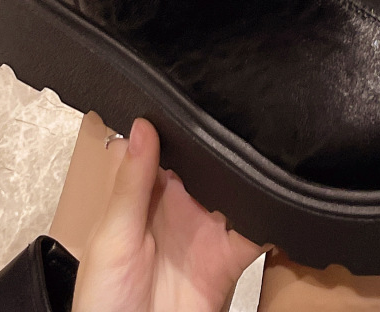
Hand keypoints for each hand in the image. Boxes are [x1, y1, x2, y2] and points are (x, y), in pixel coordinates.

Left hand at [72, 118, 264, 311]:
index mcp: (146, 193)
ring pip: (237, 186)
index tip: (198, 88)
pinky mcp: (230, 256)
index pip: (167, 144)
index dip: (181, 117)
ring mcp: (207, 228)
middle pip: (209, 159)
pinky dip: (271, 212)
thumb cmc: (104, 301)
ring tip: (263, 146)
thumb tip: (142, 124)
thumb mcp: (111, 237)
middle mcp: (180, 204)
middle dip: (225, 138)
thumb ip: (130, 184)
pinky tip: (275, 194)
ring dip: (250, 170)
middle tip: (242, 109)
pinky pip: (258, 230)